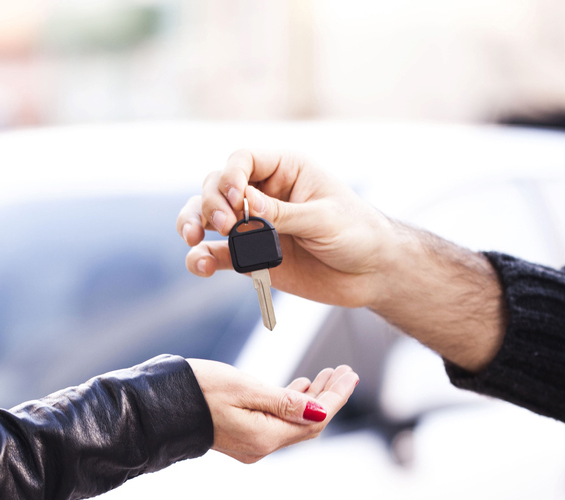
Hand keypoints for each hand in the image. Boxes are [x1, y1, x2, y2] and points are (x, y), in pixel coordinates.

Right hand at [176, 149, 390, 308]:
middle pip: (217, 186)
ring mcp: (254, 226)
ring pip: (208, 218)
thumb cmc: (358, 234)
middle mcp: (263, 194)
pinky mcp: (252, 257)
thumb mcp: (325, 218)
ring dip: (193, 223)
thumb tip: (245, 204)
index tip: (237, 198)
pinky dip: (203, 259)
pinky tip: (200, 265)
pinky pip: (219, 255)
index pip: (243, 160)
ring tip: (193, 239)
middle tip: (227, 226)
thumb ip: (284, 213)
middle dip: (212, 203)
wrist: (371, 274)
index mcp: (285, 170)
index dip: (231, 175)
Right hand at [186, 358, 357, 463]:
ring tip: (329, 374)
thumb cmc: (198, 390)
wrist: (158, 405)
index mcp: (265, 437)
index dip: (336, 397)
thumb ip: (285, 401)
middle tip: (344, 371)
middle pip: (307, 423)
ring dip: (312, 398)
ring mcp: (251, 444)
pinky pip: (276, 421)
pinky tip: (300, 386)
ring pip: (293, 422)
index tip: (350, 374)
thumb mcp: (245, 388)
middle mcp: (261, 446)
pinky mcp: (241, 436)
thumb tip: (322, 412)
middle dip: (329, 397)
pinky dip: (291, 403)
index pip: (314, 420)